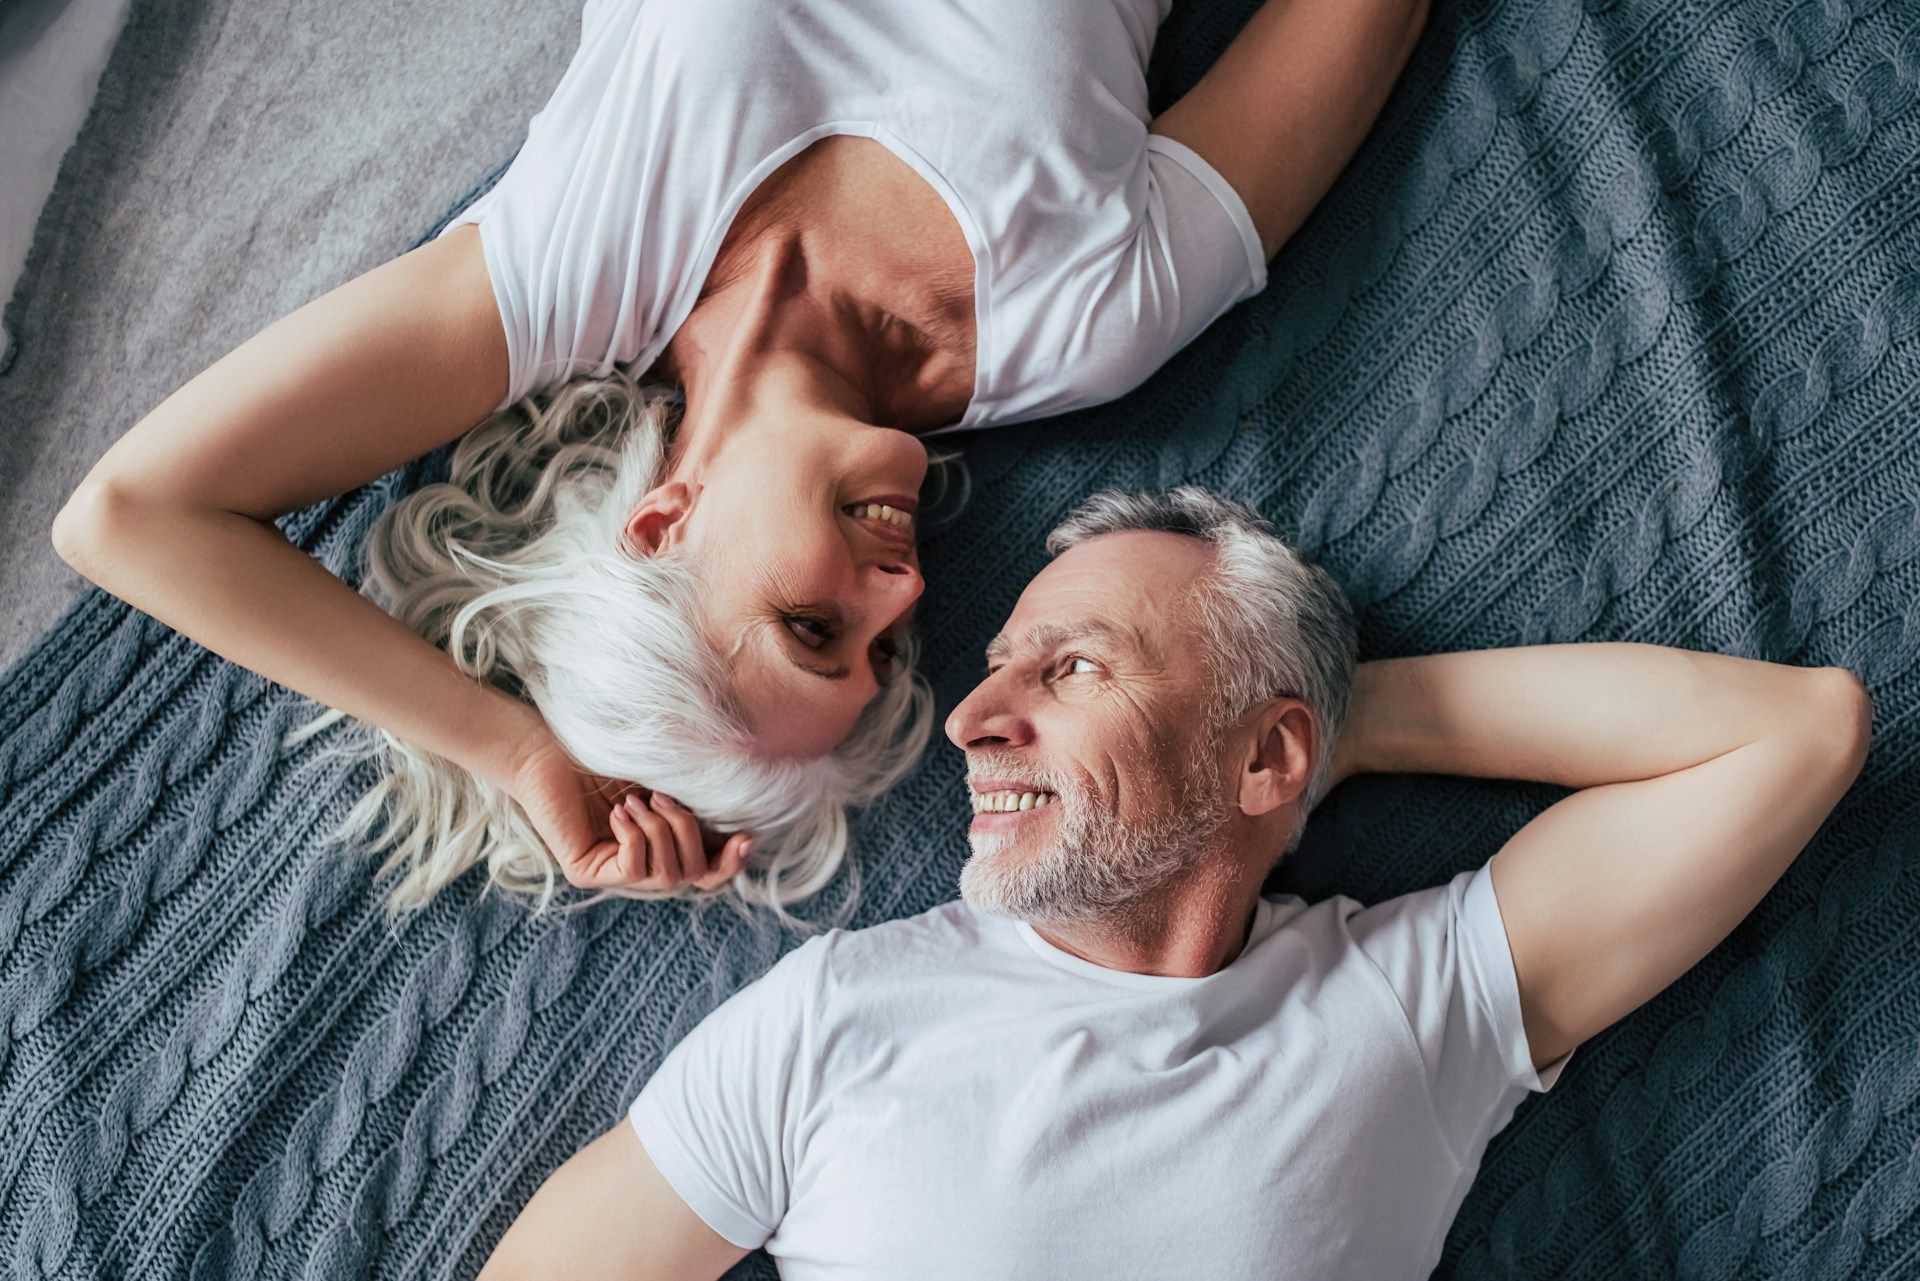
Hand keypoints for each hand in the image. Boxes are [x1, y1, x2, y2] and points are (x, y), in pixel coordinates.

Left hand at [504, 725, 752, 893]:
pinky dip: (634, 837)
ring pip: (666, 876)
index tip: (747, 837)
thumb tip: (745, 829)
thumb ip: (699, 808)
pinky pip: (633, 869)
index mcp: (664, 846)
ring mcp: (613, 873)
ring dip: (660, 832)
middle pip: (693, 875)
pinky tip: (619, 813)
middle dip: (689, 834)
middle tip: (666, 799)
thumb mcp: (668, 785)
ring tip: (638, 800)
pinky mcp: (587, 873)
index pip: (708, 873)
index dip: (731, 863)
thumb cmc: (609, 759)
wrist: (551, 750)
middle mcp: (641, 866)